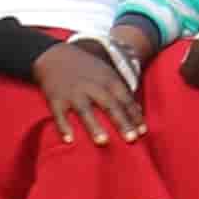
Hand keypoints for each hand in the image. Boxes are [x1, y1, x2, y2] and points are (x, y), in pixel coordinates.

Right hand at [31, 35, 147, 143]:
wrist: (55, 56)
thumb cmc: (87, 70)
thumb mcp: (107, 75)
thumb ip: (123, 93)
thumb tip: (139, 112)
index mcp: (108, 80)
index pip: (125, 99)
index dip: (135, 115)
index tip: (143, 132)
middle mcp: (92, 86)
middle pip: (109, 105)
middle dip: (121, 122)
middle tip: (131, 139)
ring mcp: (73, 93)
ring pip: (85, 110)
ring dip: (94, 126)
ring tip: (103, 142)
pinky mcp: (55, 99)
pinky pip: (60, 115)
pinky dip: (63, 127)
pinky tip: (69, 140)